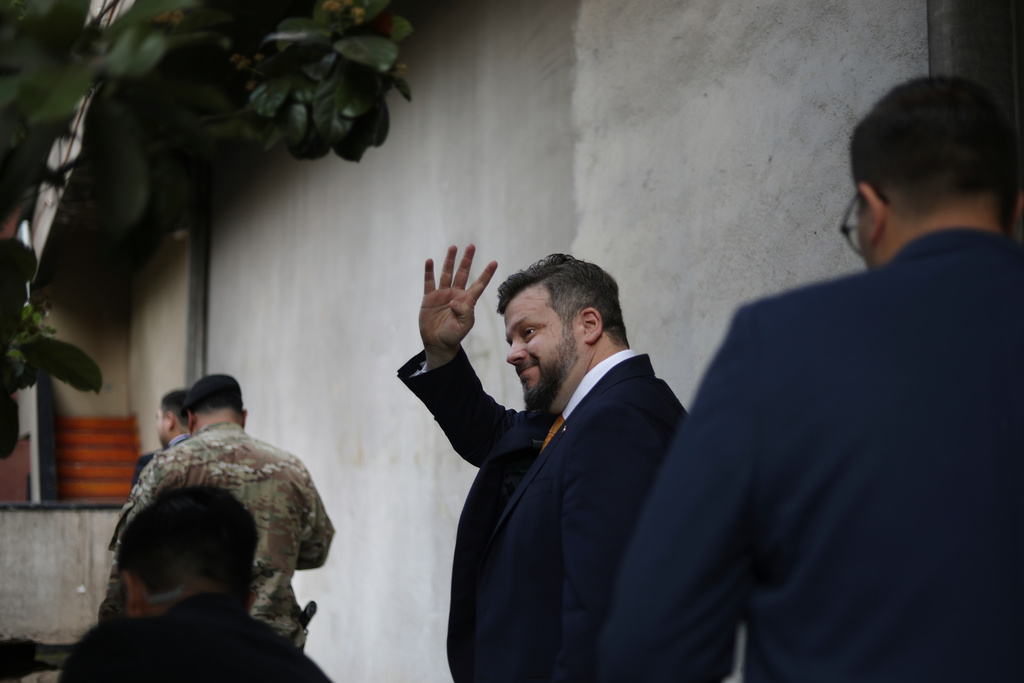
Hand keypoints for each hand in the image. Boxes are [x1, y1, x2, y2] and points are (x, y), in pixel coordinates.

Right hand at [419, 244, 497, 369]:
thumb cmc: (453, 335)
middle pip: (463, 273)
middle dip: (467, 260)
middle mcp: (456, 294)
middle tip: (471, 246)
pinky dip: (429, 272)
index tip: (494, 262)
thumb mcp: (463, 326)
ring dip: (450, 261)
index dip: (487, 274)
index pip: (479, 285)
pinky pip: (429, 282)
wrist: (437, 342)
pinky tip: (429, 261)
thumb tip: (454, 301)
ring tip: (453, 247)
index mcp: (467, 301)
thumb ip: (463, 313)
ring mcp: (442, 294)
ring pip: (447, 274)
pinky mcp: (429, 298)